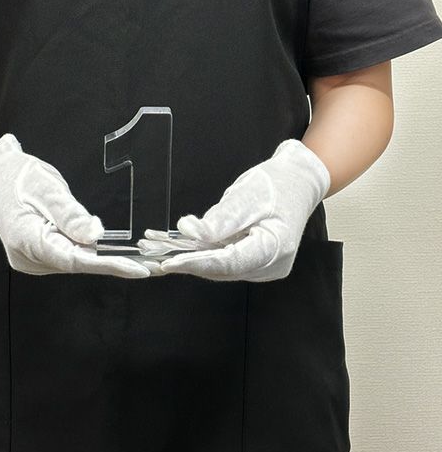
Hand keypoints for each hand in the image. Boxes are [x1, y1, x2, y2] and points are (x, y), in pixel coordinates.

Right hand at [0, 133, 158, 277]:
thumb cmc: (15, 176)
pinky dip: (91, 254)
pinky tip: (113, 252)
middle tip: (153, 264)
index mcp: (26, 240)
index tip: (140, 269)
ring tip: (141, 258)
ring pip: (75, 262)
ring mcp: (31, 260)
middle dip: (115, 264)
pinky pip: (69, 257)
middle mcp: (28, 258)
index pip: (75, 259)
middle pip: (78, 265)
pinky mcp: (37, 256)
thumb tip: (95, 236)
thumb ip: (70, 214)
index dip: (109, 265)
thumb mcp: (45, 186)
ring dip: (105, 260)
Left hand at [137, 139, 330, 281]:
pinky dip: (202, 253)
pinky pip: (224, 260)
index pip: (228, 262)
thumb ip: (221, 219)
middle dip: (187, 261)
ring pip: (220, 267)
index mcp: (275, 249)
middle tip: (153, 253)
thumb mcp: (247, 194)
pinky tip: (179, 245)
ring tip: (158, 247)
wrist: (299, 182)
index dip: (195, 263)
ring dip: (190, 258)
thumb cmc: (279, 184)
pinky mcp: (254, 262)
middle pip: (222, 269)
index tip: (169, 262)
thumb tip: (192, 233)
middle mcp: (270, 265)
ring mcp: (264, 267)